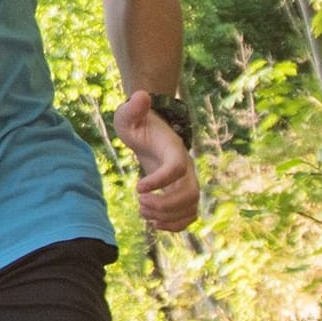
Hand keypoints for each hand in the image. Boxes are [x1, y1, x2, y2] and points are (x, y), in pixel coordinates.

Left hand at [112, 90, 199, 231]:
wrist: (150, 130)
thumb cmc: (138, 122)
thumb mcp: (129, 113)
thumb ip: (133, 108)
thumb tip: (141, 95)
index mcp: (174, 149)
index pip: (176, 168)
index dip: (159, 181)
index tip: (137, 188)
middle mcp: (186, 167)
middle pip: (190, 194)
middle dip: (164, 205)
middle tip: (140, 204)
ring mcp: (186, 181)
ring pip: (191, 208)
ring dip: (168, 217)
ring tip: (144, 213)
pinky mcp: (181, 192)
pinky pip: (189, 215)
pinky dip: (175, 225)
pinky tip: (153, 222)